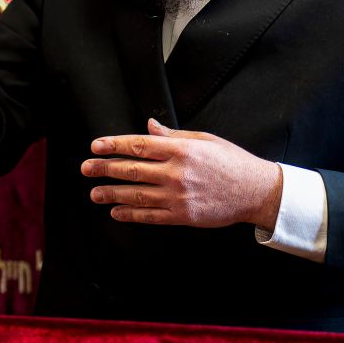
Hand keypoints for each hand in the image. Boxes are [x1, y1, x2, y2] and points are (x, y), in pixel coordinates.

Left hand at [80, 118, 282, 229]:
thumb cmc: (232, 163)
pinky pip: (150, 216)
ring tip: (94, 193)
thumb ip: (172, 135)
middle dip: (104, 169)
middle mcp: (176, 173)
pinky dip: (131, 214)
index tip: (96, 146)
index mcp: (181, 150)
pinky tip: (116, 211)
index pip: (138, 145)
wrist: (257, 191)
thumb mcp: (204, 140)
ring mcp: (178, 196)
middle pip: (131, 170)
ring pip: (136, 195)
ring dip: (111, 194)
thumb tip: (148, 126)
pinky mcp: (183, 215)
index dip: (113, 145)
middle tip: (86, 169)